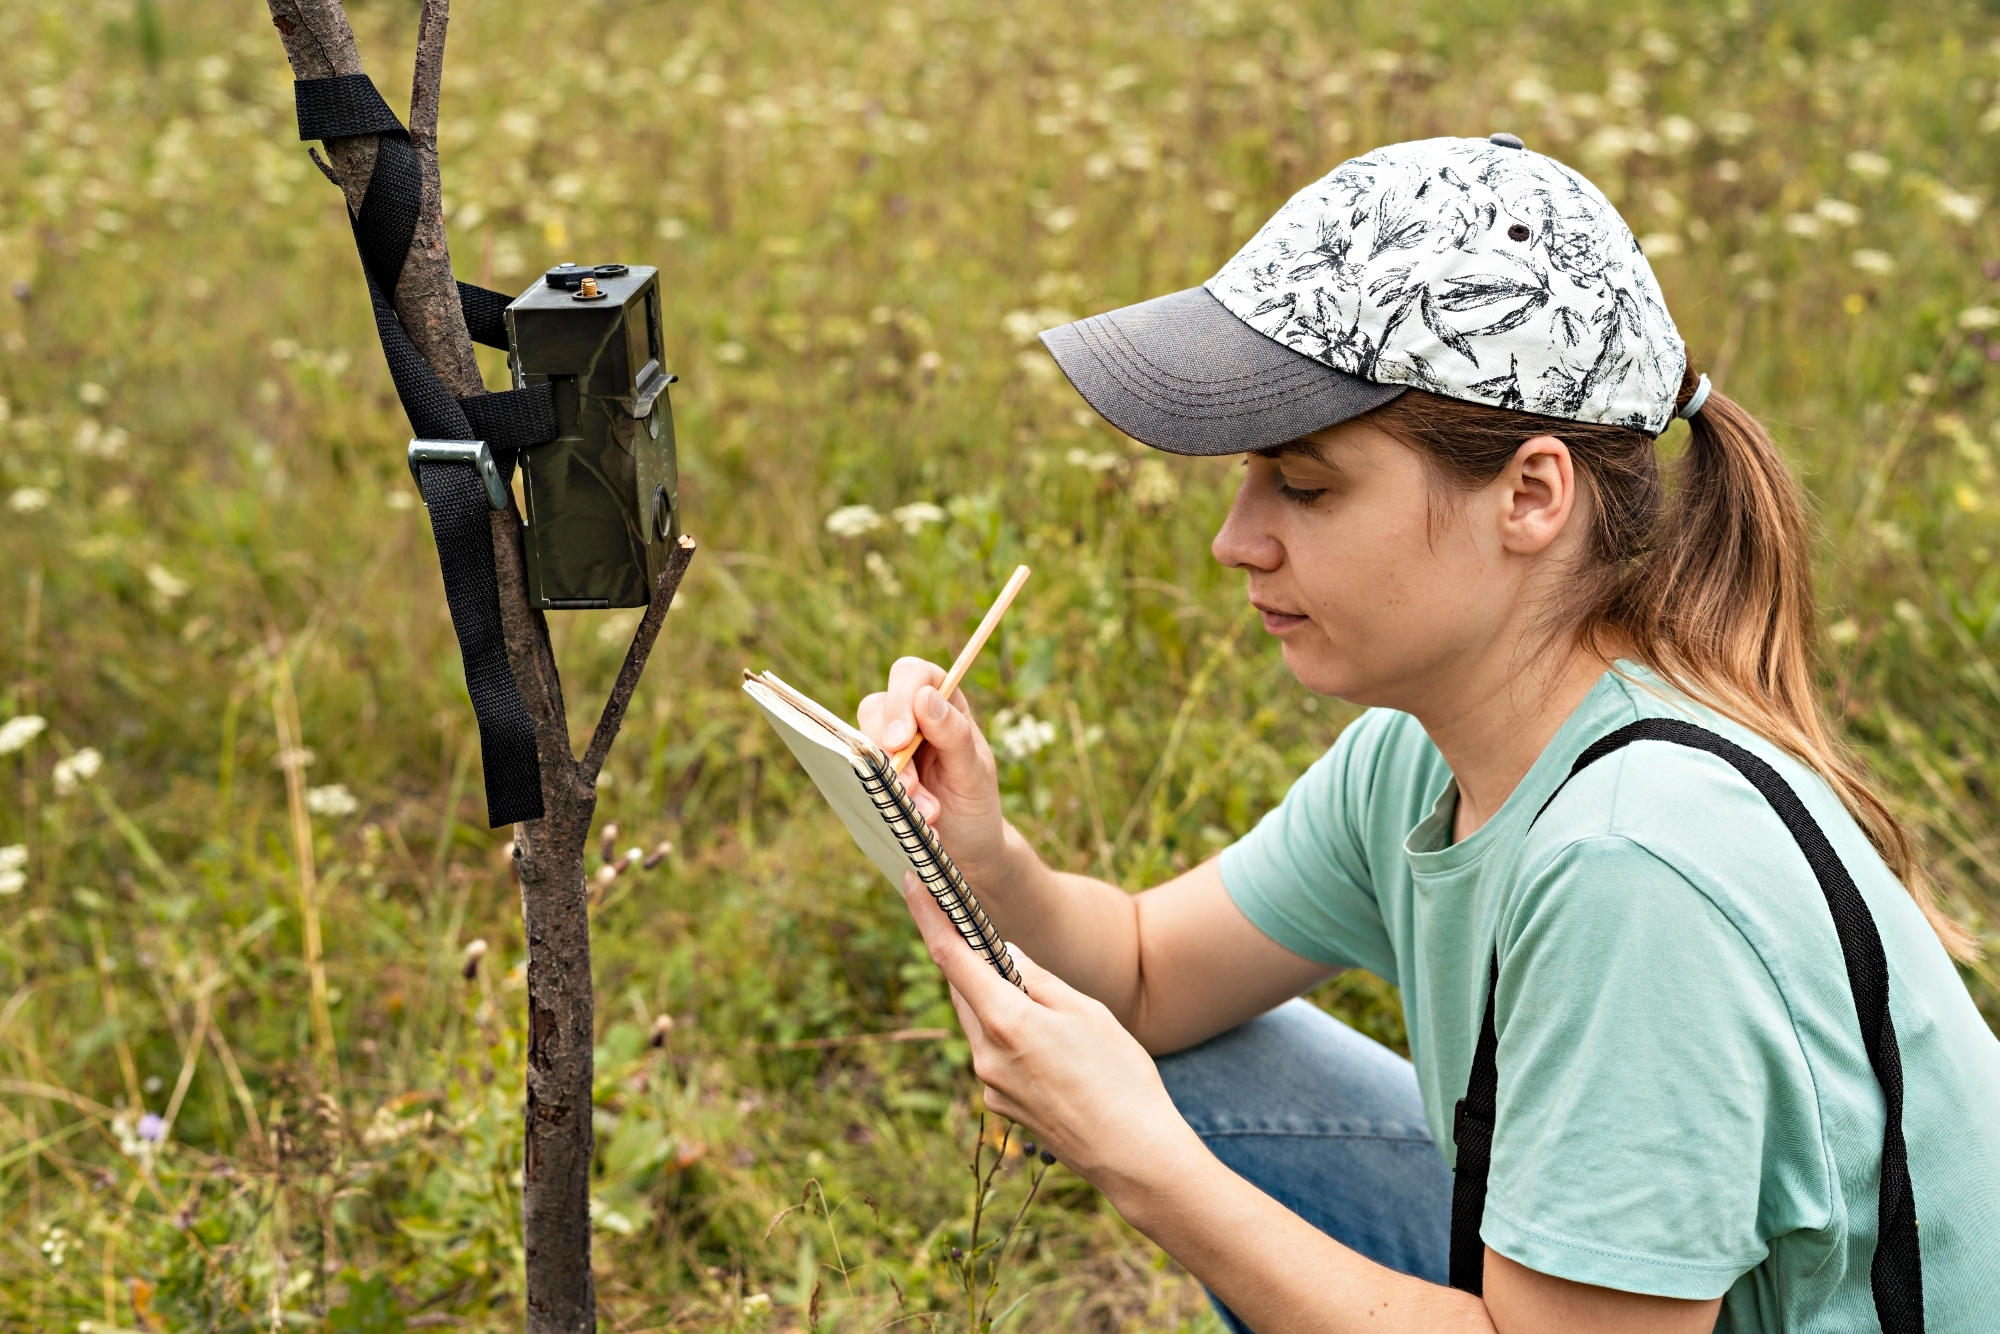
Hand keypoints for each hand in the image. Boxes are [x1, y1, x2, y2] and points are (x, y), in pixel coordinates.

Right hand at [858, 658, 1011, 882]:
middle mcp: (912, 718)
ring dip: (890, 782)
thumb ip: (953, 734)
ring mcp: (888, 746)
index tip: (901, 741)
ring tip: (927, 813)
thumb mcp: (974, 771)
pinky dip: (883, 800)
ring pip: (864, 744)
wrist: (967, 849)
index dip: (900, 699)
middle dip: (888, 752)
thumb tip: (925, 696)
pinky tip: (912, 822)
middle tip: (912, 788)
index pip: (912, 674)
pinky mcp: (873, 774)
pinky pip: (861, 776)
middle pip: (877, 708)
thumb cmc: (976, 804)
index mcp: (944, 703)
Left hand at [901, 871, 1196, 1188]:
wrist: (1132, 1155)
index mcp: (1006, 1020)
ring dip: (992, 1003)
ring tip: (1038, 1002)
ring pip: (978, 1025)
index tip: (913, 885)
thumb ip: (1037, 977)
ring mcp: (990, 1085)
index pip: (952, 957)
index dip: (928, 917)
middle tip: (986, 939)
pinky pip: (993, 1058)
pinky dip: (1007, 1039)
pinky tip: (1048, 1048)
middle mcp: (986, 1054)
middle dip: (970, 964)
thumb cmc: (1120, 1076)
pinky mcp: (1000, 1106)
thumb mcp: (1085, 1011)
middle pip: (962, 992)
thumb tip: (1003, 951)